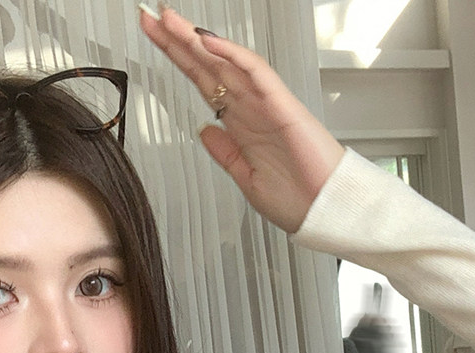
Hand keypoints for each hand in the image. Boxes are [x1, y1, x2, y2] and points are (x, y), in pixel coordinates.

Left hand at [137, 4, 345, 233]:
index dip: (179, 60)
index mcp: (241, 125)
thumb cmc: (297, 199)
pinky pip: (255, 70)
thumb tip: (206, 132)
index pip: (204, 82)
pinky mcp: (282, 103)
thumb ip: (225, 153)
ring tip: (168, 20)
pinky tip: (208, 41)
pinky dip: (231, 54)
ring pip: (226, 61)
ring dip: (197, 40)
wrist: (325, 211)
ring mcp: (265, 103)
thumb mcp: (246, 179)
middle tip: (150, 17)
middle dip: (178, 41)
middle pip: (208, 65)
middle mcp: (251, 108)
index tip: (155, 41)